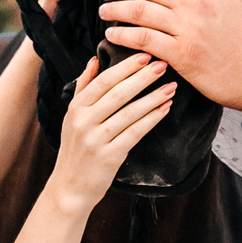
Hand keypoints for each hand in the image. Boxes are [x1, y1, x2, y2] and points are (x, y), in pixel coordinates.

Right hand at [47, 54, 172, 215]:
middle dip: (142, 77)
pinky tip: (165, 108)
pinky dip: (152, 119)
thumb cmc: (76, 150)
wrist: (70, 188)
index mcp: (76, 108)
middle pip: (118, 93)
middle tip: (163, 65)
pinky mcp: (109, 156)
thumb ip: (84, 87)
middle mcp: (84, 121)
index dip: (125, 67)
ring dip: (153, 97)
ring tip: (171, 86)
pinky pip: (135, 132)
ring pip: (129, 112)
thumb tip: (94, 60)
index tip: (145, 55)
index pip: (103, 81)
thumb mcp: (72, 117)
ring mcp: (96, 139)